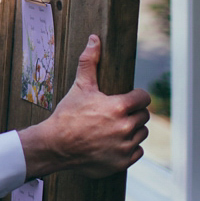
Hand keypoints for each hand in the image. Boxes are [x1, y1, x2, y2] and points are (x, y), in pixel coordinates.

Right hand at [17, 35, 149, 179]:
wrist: (55, 145)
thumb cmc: (68, 115)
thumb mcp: (80, 87)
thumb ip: (89, 62)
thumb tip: (94, 39)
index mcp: (119, 107)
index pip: (144, 98)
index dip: (136, 97)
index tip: (128, 98)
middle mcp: (125, 128)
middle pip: (144, 116)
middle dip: (133, 114)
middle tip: (116, 114)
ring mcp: (124, 147)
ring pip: (141, 134)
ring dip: (132, 130)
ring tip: (114, 128)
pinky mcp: (122, 162)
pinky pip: (137, 152)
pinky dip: (128, 148)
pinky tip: (113, 143)